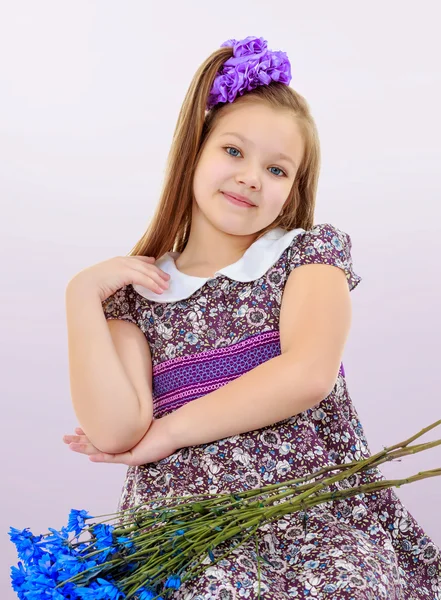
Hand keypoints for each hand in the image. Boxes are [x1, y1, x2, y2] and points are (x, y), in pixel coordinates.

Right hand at [62, 419, 177, 465]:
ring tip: (71, 446)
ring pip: (101, 452)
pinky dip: (102, 456)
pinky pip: (114, 457)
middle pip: (97, 446)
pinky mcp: (134, 458)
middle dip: (80, 442)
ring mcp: (128, 454)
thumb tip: (121, 400)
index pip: (102, 438)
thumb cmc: (160, 425)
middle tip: (64, 440)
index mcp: (123, 441)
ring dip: (85, 449)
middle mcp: (124, 448)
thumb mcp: (139, 418)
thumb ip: (129, 414)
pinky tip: (91, 455)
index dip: (88, 435)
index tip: (75, 429)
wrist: (173, 431)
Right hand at [66, 254, 170, 302]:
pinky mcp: (126, 273)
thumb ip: (111, 279)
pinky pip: (144, 279)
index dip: (146, 261)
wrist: (83, 286)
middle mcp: (122, 261)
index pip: (136, 259)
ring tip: (166, 287)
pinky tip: (159, 291)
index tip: (154, 263)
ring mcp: (124, 265)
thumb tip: (112, 285)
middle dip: (157, 272)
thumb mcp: (103, 279)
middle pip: (145, 265)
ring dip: (158, 280)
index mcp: (116, 261)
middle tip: (166, 278)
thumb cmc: (90, 286)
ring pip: (147, 272)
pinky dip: (153, 285)